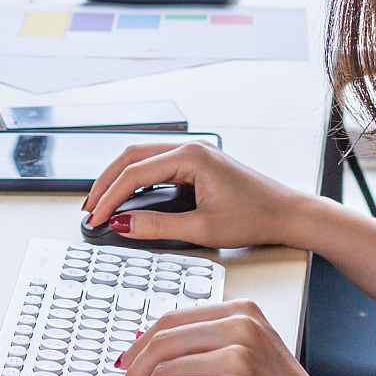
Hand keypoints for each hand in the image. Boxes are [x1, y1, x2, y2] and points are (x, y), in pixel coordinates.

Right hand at [81, 141, 314, 250]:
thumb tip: (122, 223)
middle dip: (105, 182)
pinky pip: (156, 164)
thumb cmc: (255, 218)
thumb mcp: (201, 228)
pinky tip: (126, 195)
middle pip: (131, 156)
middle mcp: (190, 147)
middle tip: (88, 209)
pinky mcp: (197, 163)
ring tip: (100, 202)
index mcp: (191, 156)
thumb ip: (157, 226)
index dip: (109, 197)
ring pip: (142, 157)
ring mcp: (194, 152)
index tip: (94, 218)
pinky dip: (136, 178)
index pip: (134, 173)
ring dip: (118, 178)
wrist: (287, 213)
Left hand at [109, 300, 373, 375]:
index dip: (140, 343)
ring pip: (162, 367)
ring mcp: (240, 355)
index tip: (125, 363)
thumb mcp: (254, 361)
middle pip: (162, 338)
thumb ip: (213, 349)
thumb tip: (158, 352)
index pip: (174, 319)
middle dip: (131, 367)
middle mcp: (243, 325)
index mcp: (245, 312)